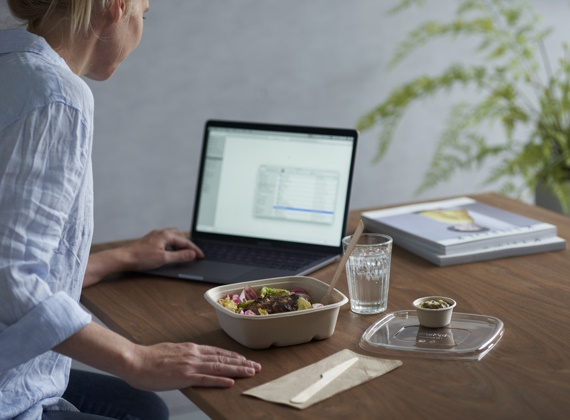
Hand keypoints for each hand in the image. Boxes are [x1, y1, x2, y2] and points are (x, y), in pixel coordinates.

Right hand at [55, 322, 260, 390]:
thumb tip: (192, 360)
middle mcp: (194, 354)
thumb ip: (184, 356)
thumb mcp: (171, 352)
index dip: (233, 356)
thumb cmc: (149, 358)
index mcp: (191, 349)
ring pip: (219, 367)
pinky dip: (220, 380)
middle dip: (241, 363)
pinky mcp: (184, 376)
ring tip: (251, 372)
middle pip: (223, 358)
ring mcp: (190, 364)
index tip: (245, 359)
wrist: (134, 360)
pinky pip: (206, 379)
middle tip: (257, 366)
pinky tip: (231, 382)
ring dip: (237, 370)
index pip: (217, 352)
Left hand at [122, 228, 203, 271]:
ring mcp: (154, 235)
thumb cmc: (141, 258)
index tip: (201, 256)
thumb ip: (180, 256)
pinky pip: (165, 239)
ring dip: (180, 243)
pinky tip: (170, 251)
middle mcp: (160, 232)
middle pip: (179, 235)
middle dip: (188, 243)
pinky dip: (172, 244)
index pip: (185, 241)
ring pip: (172, 236)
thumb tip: (192, 254)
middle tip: (193, 253)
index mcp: (165, 235)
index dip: (194, 249)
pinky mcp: (150, 240)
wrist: (123, 259)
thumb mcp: (164, 259)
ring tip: (184, 252)